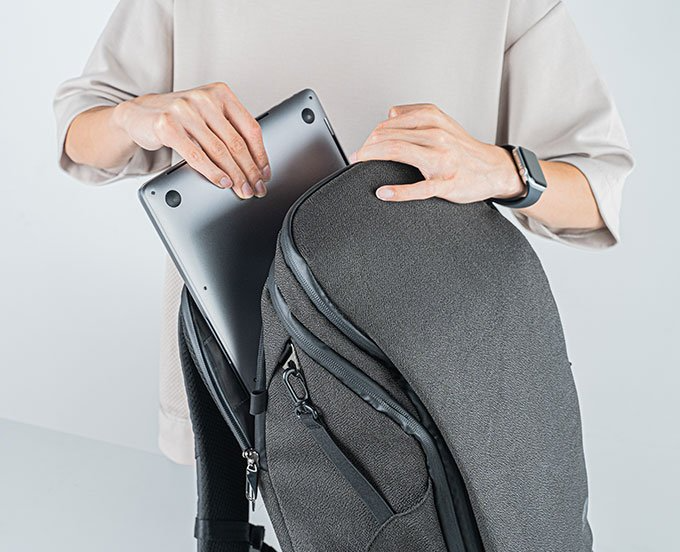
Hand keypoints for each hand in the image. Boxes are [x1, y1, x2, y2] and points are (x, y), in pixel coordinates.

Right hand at [112, 82, 270, 197]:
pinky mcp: (167, 126)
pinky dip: (212, 172)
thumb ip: (228, 129)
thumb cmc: (178, 117)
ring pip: (219, 151)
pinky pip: (196, 155)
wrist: (138, 114)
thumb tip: (254, 162)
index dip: (261, 155)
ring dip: (234, 175)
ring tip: (242, 189)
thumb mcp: (207, 115)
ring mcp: (185, 111)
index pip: (250, 128)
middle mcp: (204, 99)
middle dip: (249, 170)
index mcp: (220, 93)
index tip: (265, 173)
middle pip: (236, 142)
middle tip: (256, 187)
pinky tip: (222, 181)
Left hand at [351, 103, 523, 202]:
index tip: (362, 145)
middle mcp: (437, 136)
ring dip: (372, 158)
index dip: (370, 134)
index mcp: (434, 120)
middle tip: (357, 156)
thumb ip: (416, 115)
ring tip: (360, 164)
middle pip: (389, 136)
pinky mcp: (446, 183)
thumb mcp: (443, 123)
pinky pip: (419, 188)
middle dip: (366, 146)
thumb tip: (389, 113)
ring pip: (398, 151)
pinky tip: (384, 193)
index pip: (390, 123)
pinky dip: (398, 192)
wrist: (494, 168)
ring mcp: (442, 160)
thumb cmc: (465, 149)